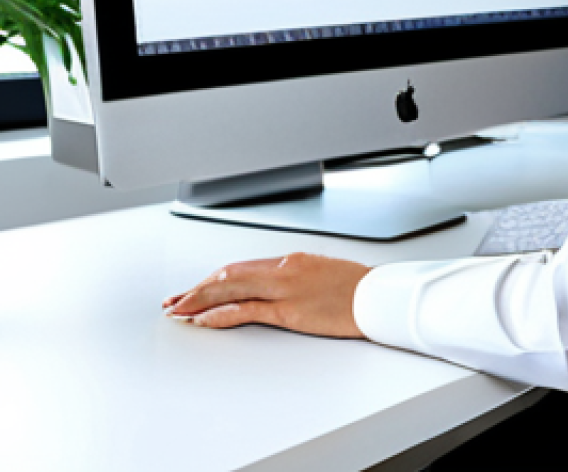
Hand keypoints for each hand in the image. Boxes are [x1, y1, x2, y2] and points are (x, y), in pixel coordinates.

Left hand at [163, 253, 371, 337]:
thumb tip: (277, 288)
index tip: (197, 288)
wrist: (378, 296)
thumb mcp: (323, 276)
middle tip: (176, 299)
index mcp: (292, 260)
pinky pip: (245, 310)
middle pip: (229, 275)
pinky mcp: (289, 311)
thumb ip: (297, 279)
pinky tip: (202, 320)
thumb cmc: (357, 289)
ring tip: (178, 310)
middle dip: (198, 288)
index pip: (242, 268)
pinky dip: (219, 314)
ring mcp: (285, 288)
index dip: (214, 278)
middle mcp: (284, 269)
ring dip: (199, 300)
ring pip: (230, 288)